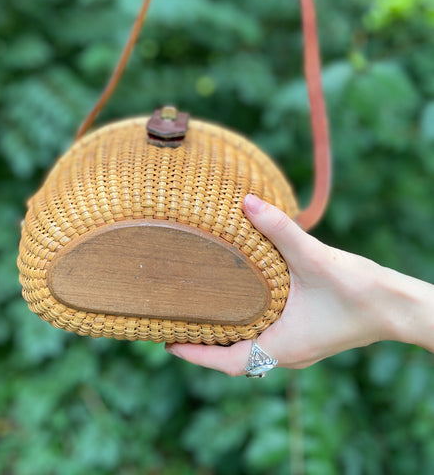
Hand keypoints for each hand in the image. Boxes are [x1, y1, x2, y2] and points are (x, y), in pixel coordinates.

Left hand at [166, 194, 424, 374]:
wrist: (396, 305)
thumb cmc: (359, 290)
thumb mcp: (315, 259)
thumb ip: (280, 229)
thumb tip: (246, 202)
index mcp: (283, 346)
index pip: (228, 362)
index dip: (195, 355)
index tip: (167, 344)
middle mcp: (286, 352)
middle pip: (234, 357)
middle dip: (203, 346)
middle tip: (173, 324)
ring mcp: (296, 345)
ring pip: (250, 348)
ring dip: (224, 336)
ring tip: (197, 316)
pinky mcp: (305, 334)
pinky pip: (264, 337)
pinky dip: (244, 326)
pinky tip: (237, 304)